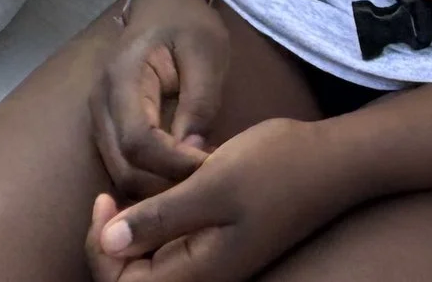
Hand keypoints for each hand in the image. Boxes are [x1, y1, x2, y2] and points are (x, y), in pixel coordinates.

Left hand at [85, 117, 352, 281]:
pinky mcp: (219, 245)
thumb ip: (158, 217)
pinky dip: (153, 226)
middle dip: (109, 244)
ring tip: (128, 191)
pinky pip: (171, 247)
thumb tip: (108, 241)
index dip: (100, 249)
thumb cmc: (275, 169)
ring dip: (130, 233)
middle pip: (132, 281)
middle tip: (108, 195)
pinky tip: (156, 191)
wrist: (331, 162)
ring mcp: (213, 263)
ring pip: (149, 264)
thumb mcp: (210, 185)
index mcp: (200, 274)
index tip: (104, 199)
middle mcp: (205, 277)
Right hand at [90, 0, 227, 201]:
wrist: (162, 5)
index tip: (210, 167)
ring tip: (197, 179)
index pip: (138, 140)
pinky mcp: (106, 128)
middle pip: (124, 166)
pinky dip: (151, 179)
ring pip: (120, 173)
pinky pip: (123, 166)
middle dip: (166, 184)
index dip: (173, 163)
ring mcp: (98, 118)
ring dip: (158, 187)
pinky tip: (180, 174)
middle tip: (207, 182)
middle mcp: (100, 103)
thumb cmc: (188, 25)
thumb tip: (192, 153)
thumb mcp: (206, 53)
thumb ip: (200, 102)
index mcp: (123, 78)